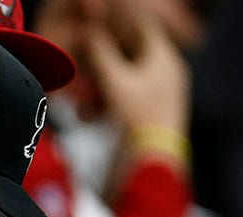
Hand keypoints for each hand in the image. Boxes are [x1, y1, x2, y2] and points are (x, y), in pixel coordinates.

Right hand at [86, 8, 189, 133]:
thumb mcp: (115, 80)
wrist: (148, 168)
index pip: (142, 27)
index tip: (94, 24)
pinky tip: (85, 115)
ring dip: (95, 86)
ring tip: (79, 99)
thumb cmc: (137, 120)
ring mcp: (153, 98)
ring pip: (118, 80)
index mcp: (164, 60)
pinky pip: (118, 102)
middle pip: (126, 55)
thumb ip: (101, 52)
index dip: (117, 22)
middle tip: (78, 60)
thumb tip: (91, 31)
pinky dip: (101, 105)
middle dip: (98, 60)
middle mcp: (162, 76)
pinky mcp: (142, 118)